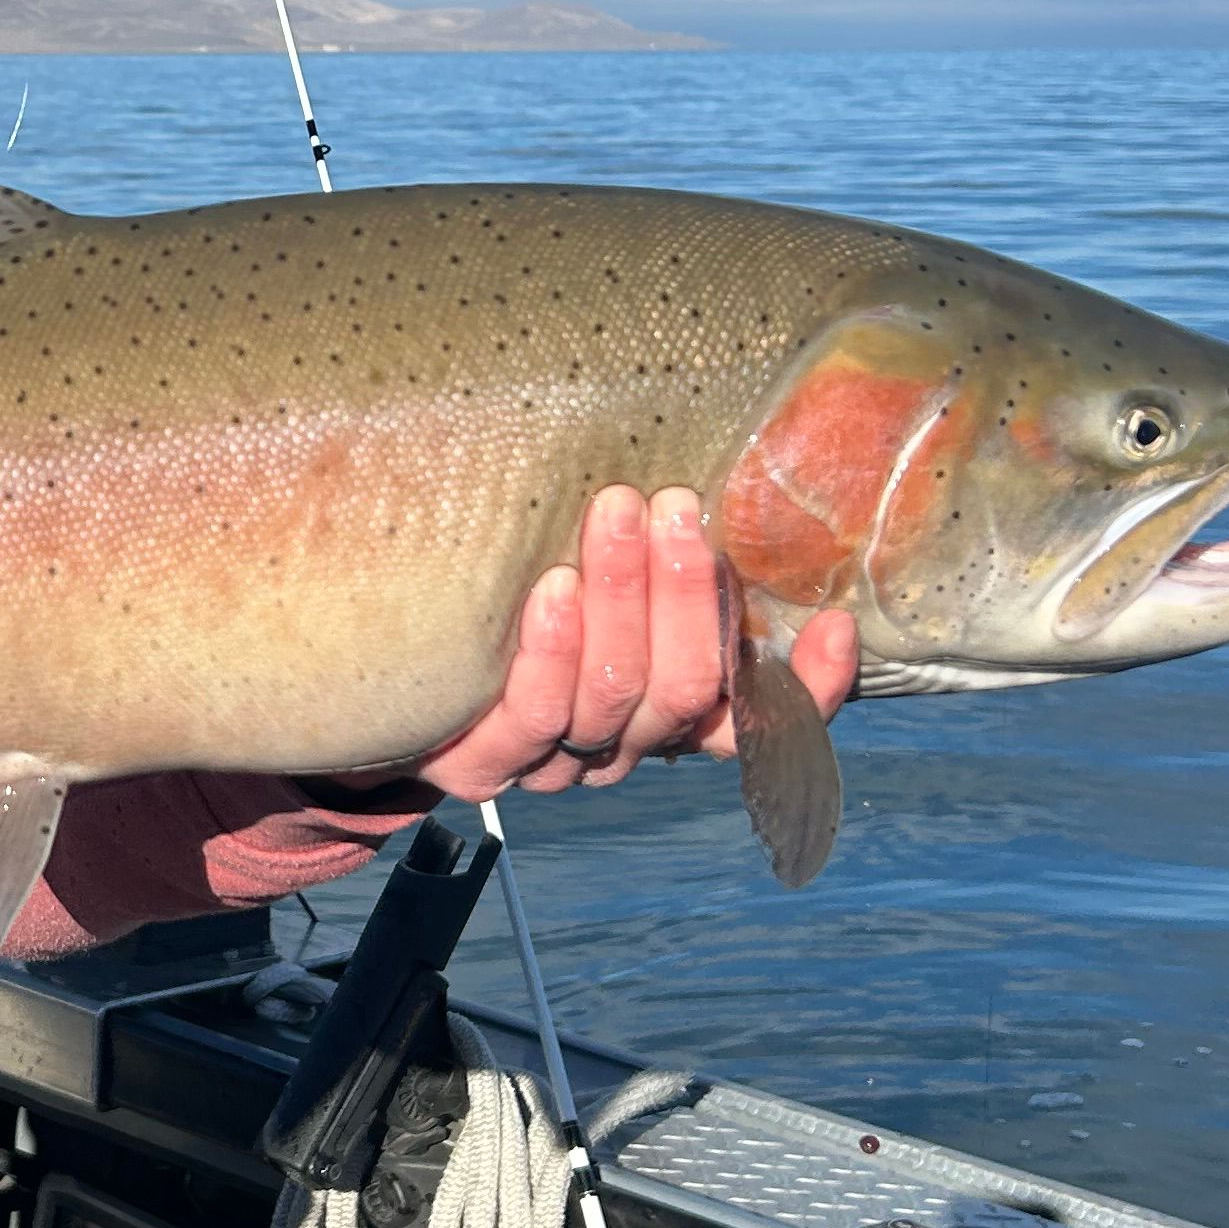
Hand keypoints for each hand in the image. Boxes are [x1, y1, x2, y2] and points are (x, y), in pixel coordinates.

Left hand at [419, 484, 858, 799]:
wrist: (391, 670)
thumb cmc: (515, 594)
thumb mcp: (599, 572)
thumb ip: (656, 548)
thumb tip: (709, 466)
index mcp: (670, 709)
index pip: (763, 719)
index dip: (811, 687)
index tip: (837, 623)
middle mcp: (627, 743)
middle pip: (687, 691)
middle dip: (689, 594)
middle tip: (677, 505)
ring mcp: (558, 758)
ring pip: (618, 695)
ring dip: (624, 597)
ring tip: (615, 512)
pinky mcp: (486, 762)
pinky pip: (532, 716)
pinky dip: (551, 650)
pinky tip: (552, 588)